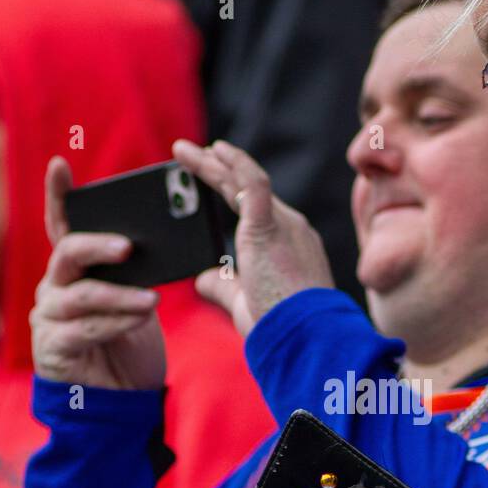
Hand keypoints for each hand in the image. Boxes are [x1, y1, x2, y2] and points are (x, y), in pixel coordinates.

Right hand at [31, 157, 165, 389]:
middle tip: (128, 247)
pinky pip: (85, 329)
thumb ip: (138, 272)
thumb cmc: (132, 343)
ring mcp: (50, 317)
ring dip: (119, 296)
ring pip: (82, 295)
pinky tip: (139, 322)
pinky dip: (116, 323)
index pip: (63, 225)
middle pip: (68, 253)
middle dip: (99, 246)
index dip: (59, 195)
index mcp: (74, 269)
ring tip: (151, 300)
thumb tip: (162, 240)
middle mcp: (55, 287)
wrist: (124, 398)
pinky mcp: (54, 348)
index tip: (61, 164)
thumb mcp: (138, 299)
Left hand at [172, 138, 333, 335]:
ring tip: (183, 151)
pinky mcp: (269, 225)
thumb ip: (224, 286)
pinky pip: (252, 183)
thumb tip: (203, 276)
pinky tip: (212, 152)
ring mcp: (283, 223)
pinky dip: (232, 164)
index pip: (256, 211)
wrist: (304, 336)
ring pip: (244, 182)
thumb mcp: (244, 303)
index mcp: (289, 246)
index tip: (211, 181)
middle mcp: (290, 227)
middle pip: (247, 191)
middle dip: (218, 170)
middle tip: (190, 156)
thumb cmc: (280, 327)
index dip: (233, 193)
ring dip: (213, 164)